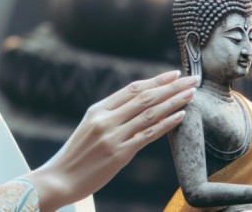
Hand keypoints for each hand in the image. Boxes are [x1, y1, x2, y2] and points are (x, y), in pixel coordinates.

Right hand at [27, 71, 197, 210]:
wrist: (60, 179)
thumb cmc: (76, 155)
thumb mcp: (89, 127)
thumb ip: (111, 116)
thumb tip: (138, 105)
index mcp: (97, 110)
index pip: (132, 89)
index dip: (155, 80)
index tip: (174, 73)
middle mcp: (105, 119)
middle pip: (145, 97)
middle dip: (171, 87)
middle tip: (191, 79)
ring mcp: (112, 136)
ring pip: (149, 114)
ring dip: (173, 102)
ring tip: (191, 94)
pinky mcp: (119, 154)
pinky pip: (147, 136)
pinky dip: (166, 124)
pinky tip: (180, 116)